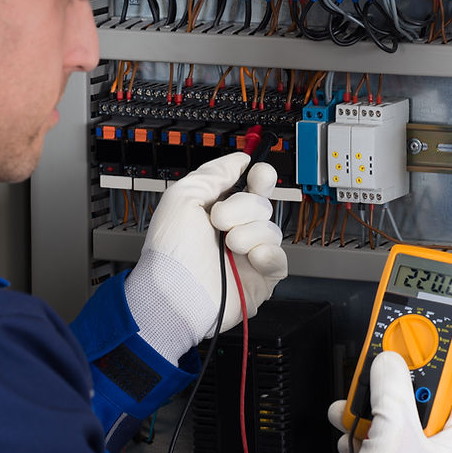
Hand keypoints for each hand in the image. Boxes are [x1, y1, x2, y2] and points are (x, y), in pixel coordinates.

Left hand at [124, 152, 287, 362]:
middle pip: (263, 204)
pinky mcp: (260, 278)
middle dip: (243, 208)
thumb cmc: (171, 249)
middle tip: (219, 220)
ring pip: (271, 230)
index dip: (259, 176)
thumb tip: (240, 160)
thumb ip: (214, 173)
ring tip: (228, 245)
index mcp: (218, 210)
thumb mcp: (183, 196)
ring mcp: (248, 255)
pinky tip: (251, 258)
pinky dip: (267, 255)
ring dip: (249, 233)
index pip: (252, 186)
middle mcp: (234, 230)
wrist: (175, 292)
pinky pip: (280, 259)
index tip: (255, 175)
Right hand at [327, 352, 451, 452]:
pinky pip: (381, 451)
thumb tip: (390, 362)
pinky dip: (363, 441)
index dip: (450, 373)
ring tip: (354, 412)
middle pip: (423, 412)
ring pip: (397, 431)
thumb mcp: (394, 426)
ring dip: (371, 416)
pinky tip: (350, 438)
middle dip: (394, 394)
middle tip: (382, 381)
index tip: (430, 355)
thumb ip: (392, 386)